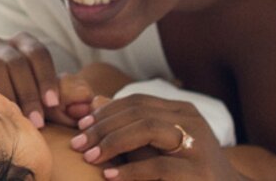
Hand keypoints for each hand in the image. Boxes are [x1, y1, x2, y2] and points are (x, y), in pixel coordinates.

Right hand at [0, 33, 66, 127]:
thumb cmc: (28, 104)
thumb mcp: (48, 102)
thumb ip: (66, 104)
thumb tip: (85, 106)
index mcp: (24, 44)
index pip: (38, 53)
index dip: (46, 78)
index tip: (53, 104)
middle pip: (15, 61)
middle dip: (28, 92)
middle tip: (37, 121)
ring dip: (7, 94)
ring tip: (16, 119)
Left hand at [70, 94, 238, 179]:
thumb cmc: (187, 172)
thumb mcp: (158, 148)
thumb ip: (130, 128)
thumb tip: (95, 103)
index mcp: (183, 112)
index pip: (137, 101)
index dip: (106, 112)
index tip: (80, 126)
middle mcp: (192, 123)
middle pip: (139, 113)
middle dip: (102, 127)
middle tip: (77, 143)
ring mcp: (198, 146)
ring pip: (148, 130)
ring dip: (112, 142)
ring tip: (89, 156)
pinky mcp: (198, 173)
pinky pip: (159, 166)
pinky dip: (130, 170)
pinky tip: (110, 176)